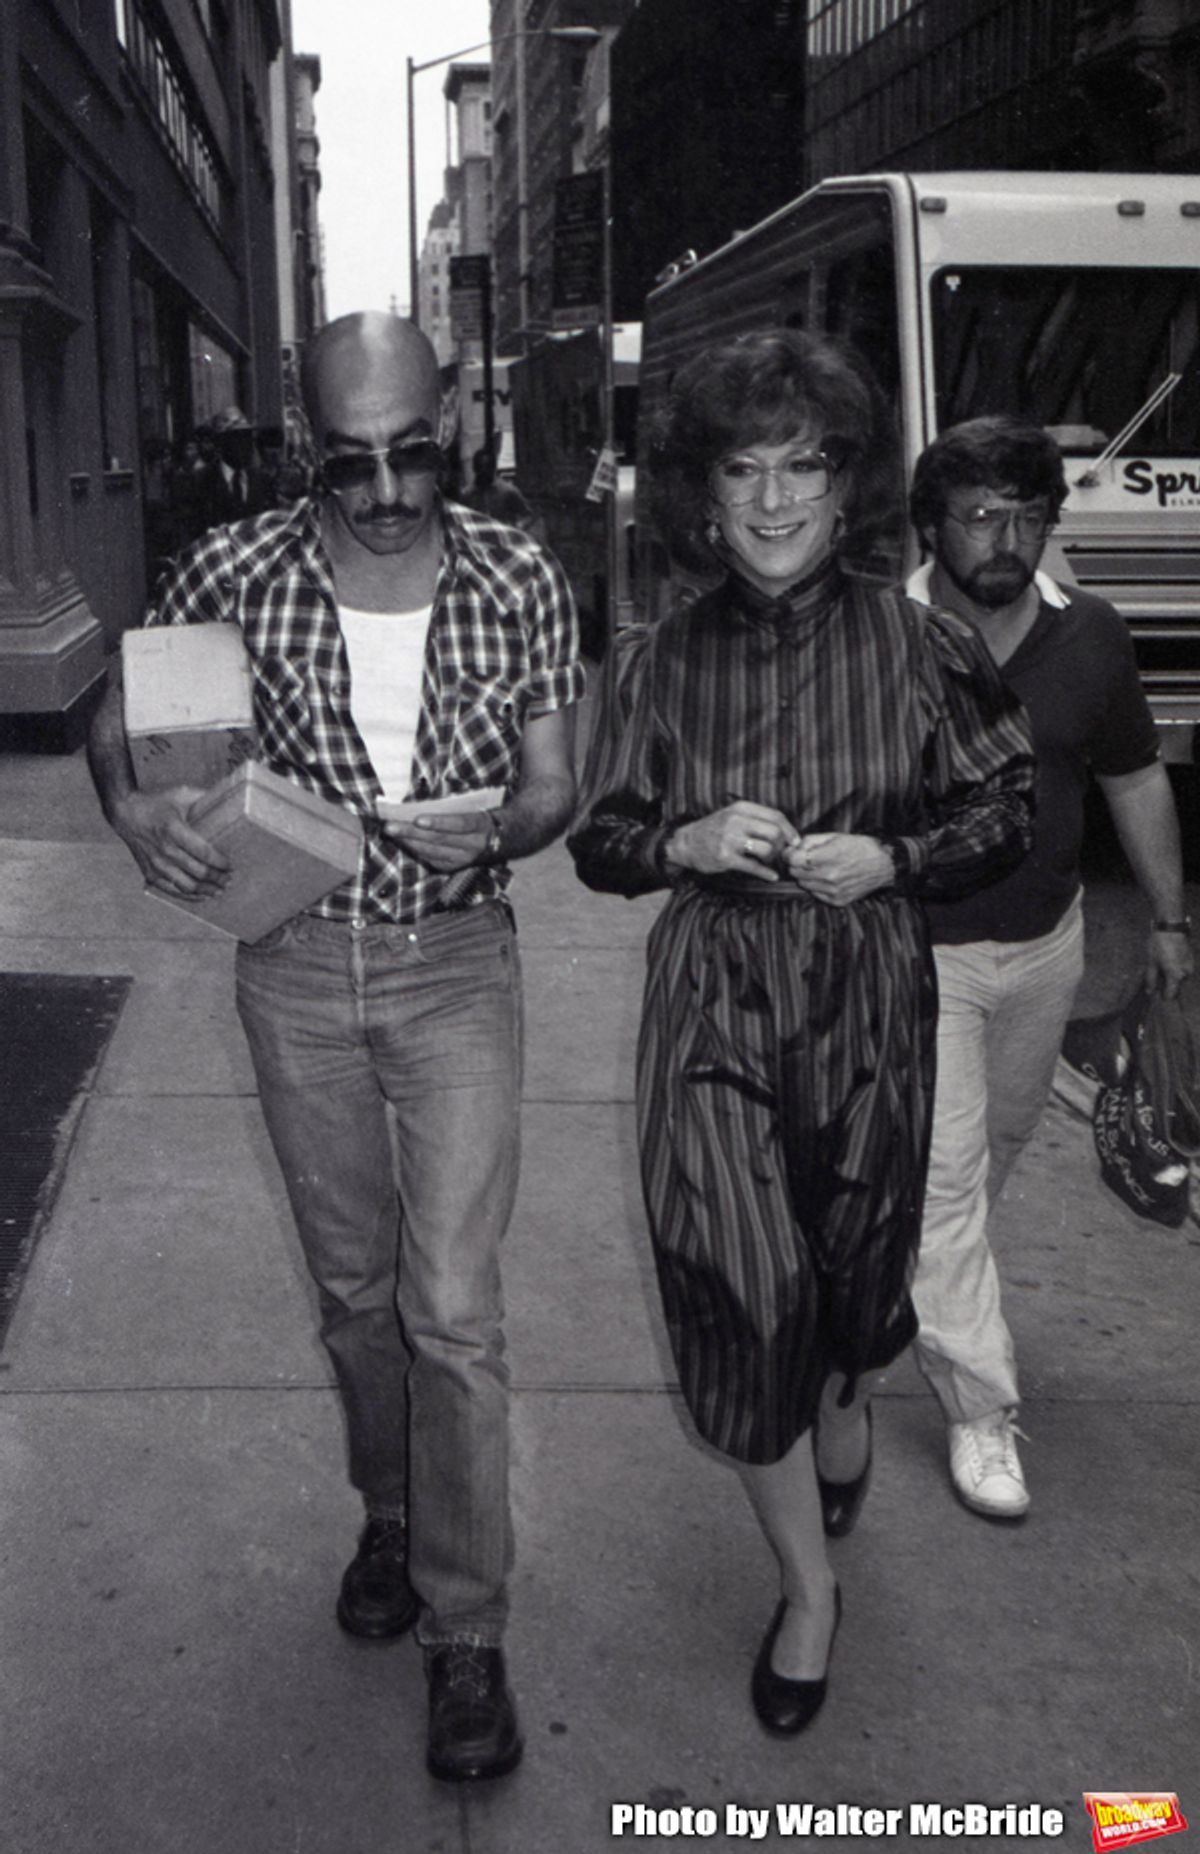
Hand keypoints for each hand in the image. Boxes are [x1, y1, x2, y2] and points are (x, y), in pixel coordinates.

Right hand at [112, 787, 230, 898]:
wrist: (125, 813)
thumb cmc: (157, 803)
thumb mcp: (181, 794)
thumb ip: (205, 798)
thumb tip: (231, 800)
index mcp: (173, 829)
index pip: (203, 852)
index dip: (220, 862)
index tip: (231, 865)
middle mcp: (164, 849)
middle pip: (199, 872)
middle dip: (218, 878)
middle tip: (230, 878)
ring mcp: (156, 864)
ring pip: (188, 886)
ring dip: (207, 890)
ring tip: (220, 889)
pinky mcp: (150, 873)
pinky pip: (173, 890)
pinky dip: (190, 896)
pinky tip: (203, 896)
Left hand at [384, 809, 493, 871]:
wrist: (503, 839)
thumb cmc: (481, 815)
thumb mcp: (475, 806)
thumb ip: (454, 806)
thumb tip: (421, 801)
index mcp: (481, 826)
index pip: (459, 824)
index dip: (438, 822)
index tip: (417, 818)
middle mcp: (473, 846)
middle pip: (439, 839)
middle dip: (412, 832)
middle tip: (390, 826)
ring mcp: (463, 860)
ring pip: (432, 852)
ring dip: (408, 842)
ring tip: (390, 832)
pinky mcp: (454, 868)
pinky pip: (430, 860)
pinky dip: (414, 850)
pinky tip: (402, 841)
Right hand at [665, 802, 800, 881]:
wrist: (686, 843)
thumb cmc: (715, 829)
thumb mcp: (733, 815)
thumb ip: (756, 819)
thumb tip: (787, 832)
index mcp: (741, 808)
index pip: (775, 815)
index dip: (790, 830)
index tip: (795, 841)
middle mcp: (736, 821)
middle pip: (774, 832)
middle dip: (781, 845)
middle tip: (778, 852)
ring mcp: (730, 839)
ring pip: (767, 849)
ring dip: (772, 858)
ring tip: (767, 861)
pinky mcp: (725, 857)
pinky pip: (754, 866)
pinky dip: (766, 873)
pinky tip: (771, 876)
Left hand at [783, 832, 895, 905]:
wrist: (884, 864)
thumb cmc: (859, 846)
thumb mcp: (834, 836)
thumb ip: (809, 841)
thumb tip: (791, 848)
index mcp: (829, 856)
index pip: (794, 860)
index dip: (789, 855)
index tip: (791, 852)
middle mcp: (830, 876)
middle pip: (796, 873)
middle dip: (796, 865)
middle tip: (804, 859)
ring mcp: (834, 891)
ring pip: (803, 884)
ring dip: (805, 876)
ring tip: (818, 868)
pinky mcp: (838, 901)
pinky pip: (815, 894)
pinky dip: (816, 886)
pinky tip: (827, 878)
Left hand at [1147, 928, 1193, 999]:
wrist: (1171, 927)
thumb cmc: (1159, 945)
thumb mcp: (1151, 963)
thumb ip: (1150, 979)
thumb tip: (1149, 992)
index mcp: (1176, 976)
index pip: (1171, 996)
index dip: (1163, 997)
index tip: (1155, 995)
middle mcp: (1186, 974)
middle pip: (1176, 987)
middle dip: (1167, 986)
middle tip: (1156, 978)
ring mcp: (1190, 966)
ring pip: (1180, 979)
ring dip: (1171, 978)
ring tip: (1161, 967)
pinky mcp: (1191, 960)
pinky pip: (1183, 970)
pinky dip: (1176, 970)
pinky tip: (1167, 962)